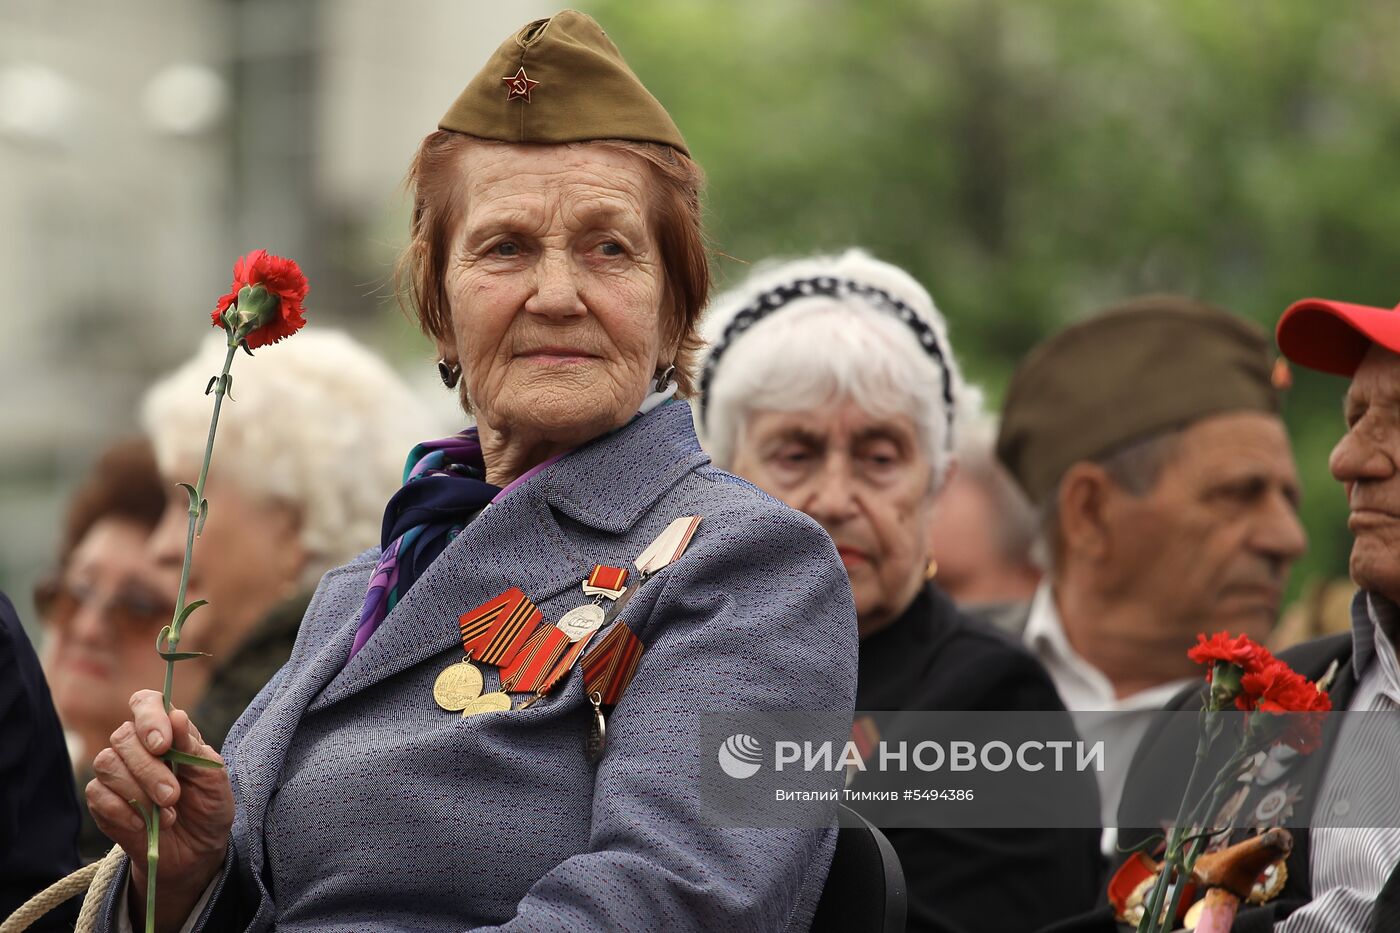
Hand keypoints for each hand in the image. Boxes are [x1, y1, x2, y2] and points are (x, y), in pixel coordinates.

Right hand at [87, 689, 233, 928]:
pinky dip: (124, 811)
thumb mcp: (213, 777)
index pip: (145, 702)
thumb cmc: (208, 805)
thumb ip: (193, 748)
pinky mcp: (102, 802)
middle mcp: (136, 746)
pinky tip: (145, 824)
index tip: (162, 744)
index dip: (149, 717)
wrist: (196, 851)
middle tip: (174, 795)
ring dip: (138, 792)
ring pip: (107, 764)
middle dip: (150, 769)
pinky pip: (97, 795)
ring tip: (167, 813)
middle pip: (123, 737)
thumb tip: (177, 714)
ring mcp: (115, 773)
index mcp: (166, 731)